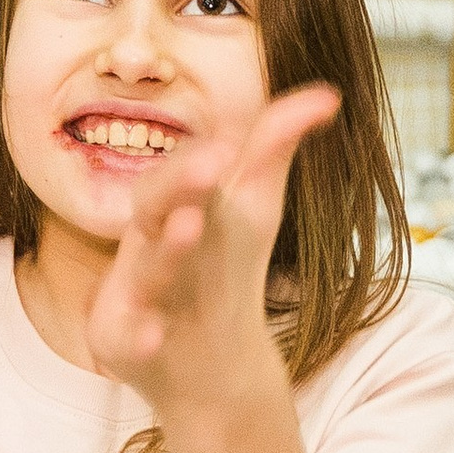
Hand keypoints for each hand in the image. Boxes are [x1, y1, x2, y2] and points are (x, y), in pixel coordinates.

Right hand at [83, 84, 336, 418]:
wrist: (202, 358)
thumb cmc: (220, 264)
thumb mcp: (251, 204)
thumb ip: (274, 147)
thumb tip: (328, 94)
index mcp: (177, 204)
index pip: (182, 171)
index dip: (200, 160)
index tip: (227, 147)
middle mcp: (151, 240)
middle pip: (155, 208)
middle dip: (180, 187)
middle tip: (212, 166)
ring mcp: (136, 291)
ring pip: (146, 270)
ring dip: (166, 251)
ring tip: (190, 227)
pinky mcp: (124, 341)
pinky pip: (129, 338)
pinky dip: (139, 335)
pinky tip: (151, 336)